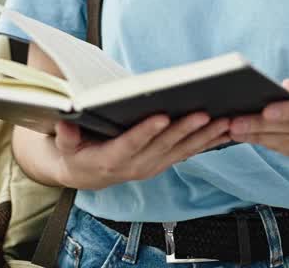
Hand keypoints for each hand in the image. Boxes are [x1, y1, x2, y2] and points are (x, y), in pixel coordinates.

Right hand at [53, 112, 230, 190]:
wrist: (85, 174)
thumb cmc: (75, 152)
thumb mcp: (63, 145)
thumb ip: (65, 136)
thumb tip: (65, 123)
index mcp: (111, 159)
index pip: (131, 144)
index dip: (146, 131)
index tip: (161, 116)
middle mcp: (135, 166)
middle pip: (163, 146)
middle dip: (185, 130)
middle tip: (204, 113)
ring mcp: (152, 167)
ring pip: (182, 151)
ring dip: (204, 137)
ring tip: (224, 122)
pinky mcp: (163, 164)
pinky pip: (188, 153)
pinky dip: (207, 143)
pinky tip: (225, 132)